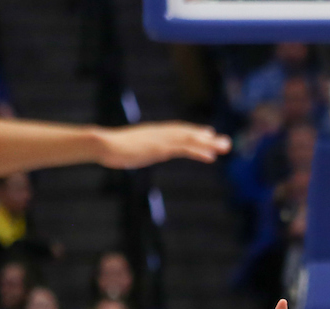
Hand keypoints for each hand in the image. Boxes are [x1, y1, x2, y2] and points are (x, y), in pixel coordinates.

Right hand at [99, 123, 230, 168]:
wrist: (103, 144)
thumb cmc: (108, 148)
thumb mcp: (124, 148)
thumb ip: (131, 149)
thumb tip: (126, 152)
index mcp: (153, 133)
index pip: (177, 131)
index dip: (194, 132)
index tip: (208, 134)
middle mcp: (160, 133)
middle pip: (188, 133)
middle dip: (208, 138)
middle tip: (226, 142)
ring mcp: (161, 139)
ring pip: (190, 139)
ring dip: (209, 143)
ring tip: (225, 147)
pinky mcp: (160, 148)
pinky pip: (184, 149)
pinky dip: (199, 151)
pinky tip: (211, 156)